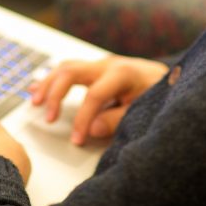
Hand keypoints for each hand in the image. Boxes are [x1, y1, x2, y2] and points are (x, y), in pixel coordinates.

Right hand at [29, 56, 167, 145]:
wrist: (170, 77)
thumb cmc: (158, 94)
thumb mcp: (144, 109)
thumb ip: (118, 119)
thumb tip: (91, 128)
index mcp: (121, 73)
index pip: (93, 95)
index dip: (82, 119)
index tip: (76, 140)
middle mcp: (107, 64)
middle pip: (71, 71)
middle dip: (56, 94)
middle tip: (49, 118)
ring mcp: (100, 64)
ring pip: (66, 67)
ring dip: (48, 84)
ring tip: (35, 102)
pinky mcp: (96, 69)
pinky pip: (68, 70)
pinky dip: (51, 80)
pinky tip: (36, 89)